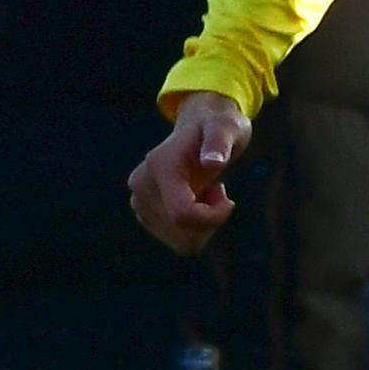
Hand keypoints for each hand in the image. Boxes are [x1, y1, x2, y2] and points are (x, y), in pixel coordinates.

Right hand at [129, 92, 249, 252]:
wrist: (198, 128)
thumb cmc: (217, 127)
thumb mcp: (227, 127)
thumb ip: (220, 140)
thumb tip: (213, 162)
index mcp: (160, 166)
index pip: (182, 215)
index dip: (213, 218)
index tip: (229, 200)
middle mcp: (141, 185)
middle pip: (182, 234)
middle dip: (209, 219)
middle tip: (216, 190)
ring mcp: (138, 201)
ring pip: (181, 242)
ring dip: (202, 224)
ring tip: (205, 193)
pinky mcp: (142, 213)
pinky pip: (177, 241)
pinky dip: (194, 228)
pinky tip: (196, 201)